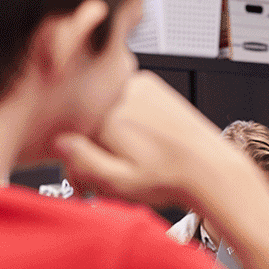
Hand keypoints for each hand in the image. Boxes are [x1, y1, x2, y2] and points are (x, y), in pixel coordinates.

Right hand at [52, 71, 230, 210]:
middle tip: (106, 178)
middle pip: (85, 121)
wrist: (210, 168)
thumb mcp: (120, 183)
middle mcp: (120, 95)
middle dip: (91, 150)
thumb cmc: (172, 177)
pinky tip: (140, 143)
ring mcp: (137, 86)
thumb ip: (84, 162)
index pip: (67, 135)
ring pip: (103, 110)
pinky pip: (122, 99)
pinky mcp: (151, 85)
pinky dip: (125, 118)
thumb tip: (58, 143)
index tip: (84, 181)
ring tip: (129, 161)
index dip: (74, 163)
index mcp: (107, 118)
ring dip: (107, 135)